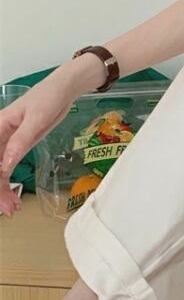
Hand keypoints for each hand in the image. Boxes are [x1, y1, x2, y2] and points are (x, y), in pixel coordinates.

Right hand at [0, 74, 76, 218]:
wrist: (62, 90)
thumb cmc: (47, 97)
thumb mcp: (36, 118)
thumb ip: (20, 140)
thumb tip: (5, 164)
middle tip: (7, 208)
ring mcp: (4, 145)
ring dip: (0, 192)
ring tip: (12, 208)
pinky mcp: (15, 149)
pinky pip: (5, 170)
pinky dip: (7, 186)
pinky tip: (14, 199)